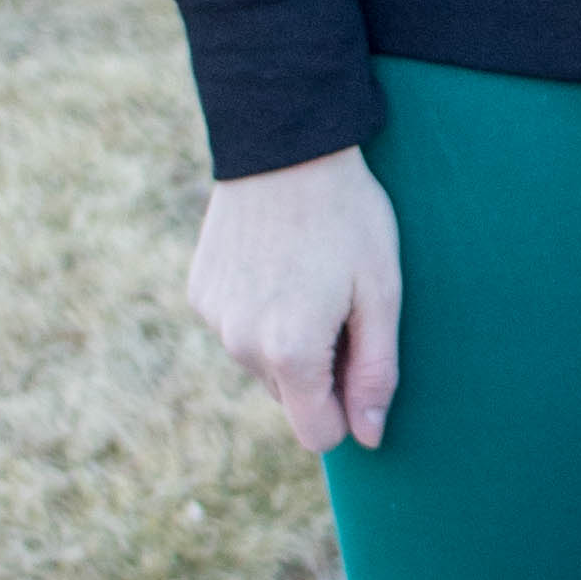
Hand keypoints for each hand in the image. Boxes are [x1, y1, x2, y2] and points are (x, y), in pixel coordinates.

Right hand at [189, 146, 402, 452]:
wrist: (283, 144)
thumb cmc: (347, 216)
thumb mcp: (381, 292)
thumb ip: (375, 371)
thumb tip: (368, 435)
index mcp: (290, 353)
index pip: (318, 434)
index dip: (347, 409)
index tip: (361, 360)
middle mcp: (241, 347)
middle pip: (292, 397)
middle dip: (319, 370)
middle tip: (341, 304)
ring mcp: (214, 320)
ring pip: (263, 363)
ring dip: (287, 340)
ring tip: (309, 276)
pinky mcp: (199, 293)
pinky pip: (238, 327)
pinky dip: (260, 310)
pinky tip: (277, 263)